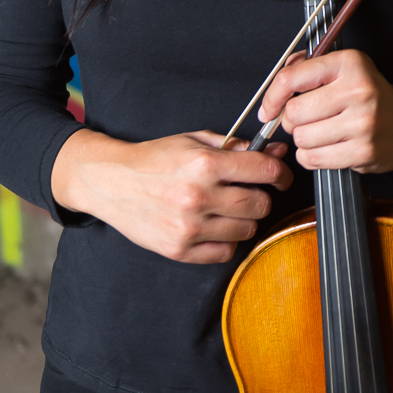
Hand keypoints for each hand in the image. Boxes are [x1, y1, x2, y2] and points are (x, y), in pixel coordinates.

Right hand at [50, 128, 292, 263]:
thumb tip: (274, 153)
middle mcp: (198, 196)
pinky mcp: (179, 249)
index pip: (263, 171)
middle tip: (250, 192)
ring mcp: (188, 226)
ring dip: (245, 220)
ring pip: (246, 230)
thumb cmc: (154, 159)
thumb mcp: (195, 140)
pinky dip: (227, 241)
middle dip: (262, 197)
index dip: (280, 173)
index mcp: (204, 164)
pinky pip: (225, 252)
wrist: (111, 181)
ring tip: (229, 209)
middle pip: (259, 204)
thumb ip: (235, 147)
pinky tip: (215, 226)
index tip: (281, 177)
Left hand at [258, 49, 392, 174]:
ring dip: (304, 140)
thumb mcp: (344, 69)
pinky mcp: (363, 151)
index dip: (272, 97)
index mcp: (349, 63)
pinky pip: (313, 159)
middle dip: (293, 120)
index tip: (269, 109)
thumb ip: (306, 69)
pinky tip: (328, 147)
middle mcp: (358, 90)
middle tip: (309, 119)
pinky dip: (312, 157)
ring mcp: (362, 123)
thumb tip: (274, 90)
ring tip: (323, 133)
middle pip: (294, 113)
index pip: (292, 78)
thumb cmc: (370, 95)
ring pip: (302, 138)